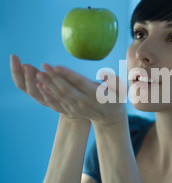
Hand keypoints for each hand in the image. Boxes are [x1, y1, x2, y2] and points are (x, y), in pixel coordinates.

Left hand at [10, 55, 126, 123]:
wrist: (110, 117)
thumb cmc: (116, 98)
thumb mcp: (122, 90)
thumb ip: (115, 81)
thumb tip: (105, 76)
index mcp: (95, 94)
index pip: (79, 82)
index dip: (67, 74)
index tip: (57, 66)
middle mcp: (84, 102)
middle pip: (66, 89)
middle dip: (53, 77)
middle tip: (43, 65)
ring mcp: (76, 108)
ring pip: (59, 95)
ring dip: (48, 84)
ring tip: (39, 73)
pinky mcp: (70, 111)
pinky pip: (57, 102)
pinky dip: (48, 94)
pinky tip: (40, 86)